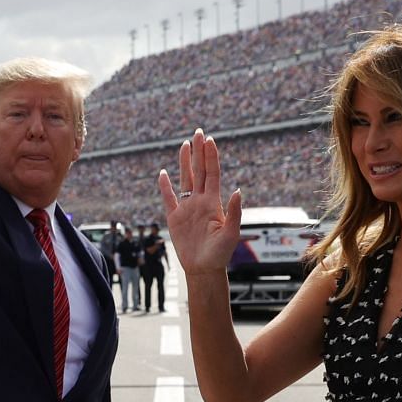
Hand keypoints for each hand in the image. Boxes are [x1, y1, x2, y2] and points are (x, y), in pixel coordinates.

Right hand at [158, 130, 243, 274]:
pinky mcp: (175, 218)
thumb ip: (234, 212)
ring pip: (185, 180)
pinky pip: (169, 199)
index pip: (212, 174)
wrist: (204, 269)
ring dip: (185, 163)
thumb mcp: (231, 233)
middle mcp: (200, 202)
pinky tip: (163, 173)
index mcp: (214, 203)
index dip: (211, 157)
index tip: (210, 140)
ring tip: (185, 145)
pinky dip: (165, 186)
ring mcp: (187, 209)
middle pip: (199, 171)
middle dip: (199, 152)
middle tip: (199, 132)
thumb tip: (237, 190)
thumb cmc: (220, 254)